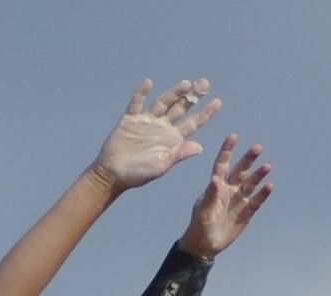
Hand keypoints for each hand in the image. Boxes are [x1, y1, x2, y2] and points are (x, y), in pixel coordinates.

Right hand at [92, 79, 221, 191]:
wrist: (112, 175)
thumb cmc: (138, 175)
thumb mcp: (161, 166)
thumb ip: (178, 155)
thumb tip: (200, 147)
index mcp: (172, 140)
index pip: (193, 123)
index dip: (205, 113)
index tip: (218, 102)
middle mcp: (162, 127)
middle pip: (181, 108)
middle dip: (193, 96)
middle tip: (205, 83)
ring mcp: (146, 122)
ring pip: (163, 103)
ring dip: (174, 93)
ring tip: (186, 84)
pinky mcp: (130, 120)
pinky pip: (136, 104)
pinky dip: (141, 93)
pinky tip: (149, 83)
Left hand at [179, 135, 273, 257]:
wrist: (205, 245)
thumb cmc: (199, 227)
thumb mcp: (203, 212)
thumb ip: (210, 195)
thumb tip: (216, 179)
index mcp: (215, 187)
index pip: (222, 165)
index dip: (227, 151)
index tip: (233, 136)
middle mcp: (229, 190)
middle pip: (241, 171)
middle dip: (248, 159)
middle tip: (257, 148)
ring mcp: (239, 200)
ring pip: (251, 184)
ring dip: (259, 175)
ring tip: (267, 166)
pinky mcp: (247, 212)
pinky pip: (257, 201)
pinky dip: (263, 194)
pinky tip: (269, 186)